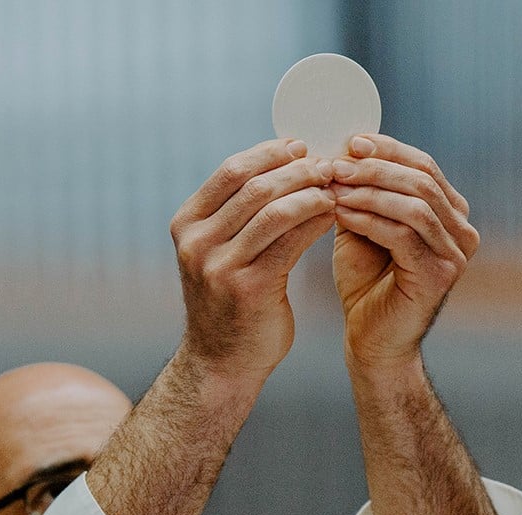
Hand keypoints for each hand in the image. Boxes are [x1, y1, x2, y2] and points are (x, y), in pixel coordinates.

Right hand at [171, 139, 336, 382]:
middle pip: (255, 185)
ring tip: (334, 187)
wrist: (221, 360)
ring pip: (275, 210)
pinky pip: (291, 241)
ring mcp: (220, 266)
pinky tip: (333, 214)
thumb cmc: (227, 301)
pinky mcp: (250, 288)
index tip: (300, 146)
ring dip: (311, 192)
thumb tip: (281, 166)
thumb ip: (235, 215)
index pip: (231, 170)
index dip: (270, 152)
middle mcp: (197, 242)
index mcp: (187, 224)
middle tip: (327, 165)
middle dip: (297, 169)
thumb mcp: (216, 252)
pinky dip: (316, 221)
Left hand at [331, 134, 477, 368]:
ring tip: (332, 186)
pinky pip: (403, 234)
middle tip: (335, 164)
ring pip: (414, 204)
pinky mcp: (439, 274)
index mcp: (448, 213)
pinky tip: (340, 213)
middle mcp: (461, 230)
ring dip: (369, 191)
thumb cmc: (365, 284)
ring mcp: (455, 253)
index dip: (387, 149)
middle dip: (375, 168)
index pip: (422, 166)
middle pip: (421, 180)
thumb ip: (360, 196)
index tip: (350, 141)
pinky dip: (369, 219)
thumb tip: (341, 155)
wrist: (370, 339)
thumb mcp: (361, 230)